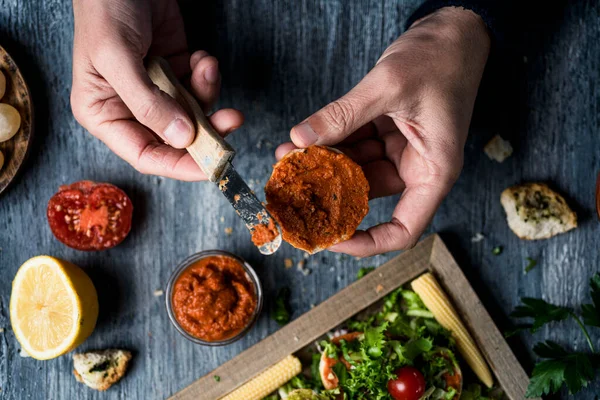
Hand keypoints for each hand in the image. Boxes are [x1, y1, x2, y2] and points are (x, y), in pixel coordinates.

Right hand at [70, 0, 242, 179]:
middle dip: (206, 131)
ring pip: (193, 114)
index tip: (210, 166)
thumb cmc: (104, 9)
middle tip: (231, 119)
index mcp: (104, 113)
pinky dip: (206, 76)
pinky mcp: (175, 72)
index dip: (179, 166)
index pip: (145, 155)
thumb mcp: (118, 57)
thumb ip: (148, 103)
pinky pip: (199, 88)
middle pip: (175, 140)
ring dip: (208, 94)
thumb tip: (181, 139)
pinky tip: (201, 57)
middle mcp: (130, 108)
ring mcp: (156, 91)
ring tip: (206, 65)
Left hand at [276, 7, 490, 256]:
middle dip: (326, 193)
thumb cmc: (440, 58)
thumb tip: (300, 139)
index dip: (366, 243)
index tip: (328, 239)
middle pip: (367, 197)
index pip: (402, 229)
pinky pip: (352, 146)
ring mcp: (399, 150)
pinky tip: (302, 140)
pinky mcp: (386, 133)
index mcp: (433, 171)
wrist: (454, 30)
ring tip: (287, 156)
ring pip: (353, 170)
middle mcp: (416, 167)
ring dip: (321, 164)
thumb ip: (343, 115)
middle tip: (289, 186)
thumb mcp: (389, 85)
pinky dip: (329, 143)